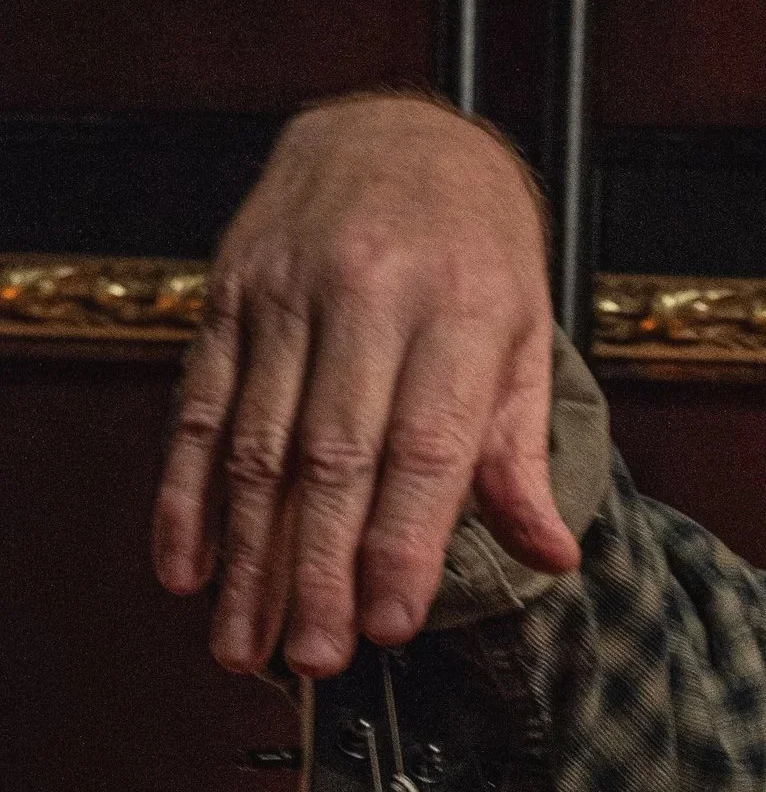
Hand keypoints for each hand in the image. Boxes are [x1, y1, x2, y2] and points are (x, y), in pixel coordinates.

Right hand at [152, 90, 578, 679]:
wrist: (397, 131)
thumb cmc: (473, 249)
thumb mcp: (525, 336)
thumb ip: (521, 452)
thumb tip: (554, 555)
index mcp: (456, 311)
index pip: (424, 449)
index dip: (402, 544)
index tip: (389, 624)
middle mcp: (365, 297)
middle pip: (333, 458)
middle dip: (317, 571)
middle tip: (313, 659)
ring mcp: (286, 294)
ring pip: (259, 445)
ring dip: (246, 555)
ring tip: (245, 641)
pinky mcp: (231, 296)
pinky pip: (201, 405)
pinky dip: (186, 492)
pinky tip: (185, 564)